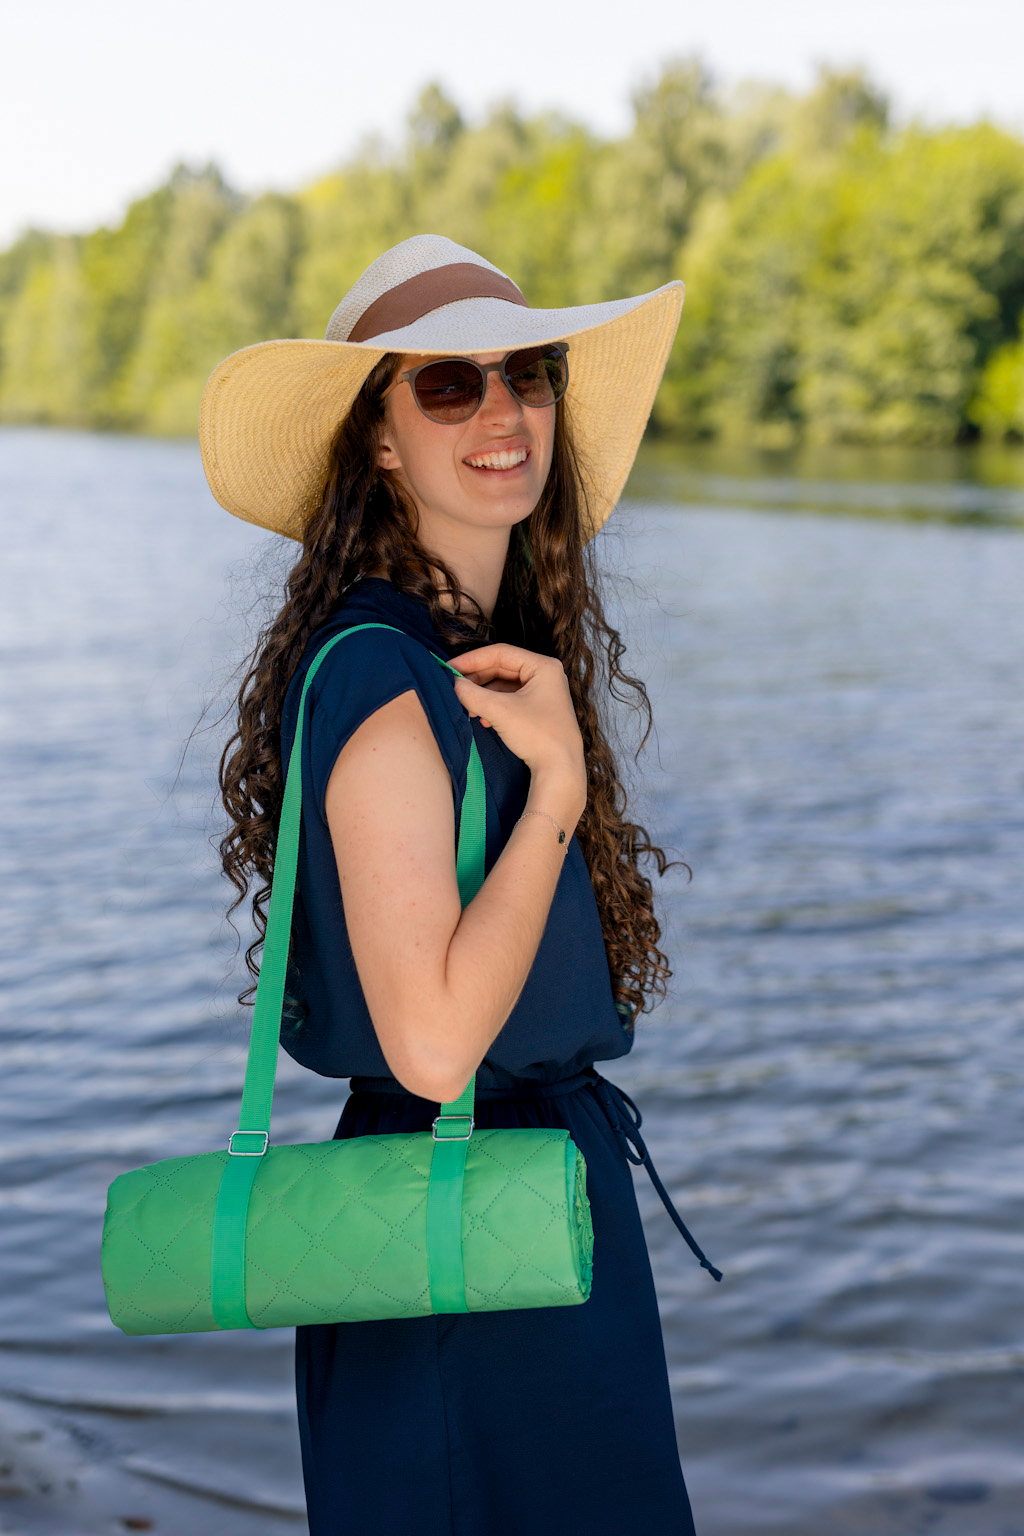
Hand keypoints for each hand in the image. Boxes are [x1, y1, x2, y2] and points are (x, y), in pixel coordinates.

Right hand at [450, 643, 585, 785]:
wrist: (560, 770)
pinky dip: (493, 706)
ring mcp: (544, 693)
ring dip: (483, 695)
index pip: (500, 653)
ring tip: (467, 708)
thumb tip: (452, 684)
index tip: (449, 668)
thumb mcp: (499, 711)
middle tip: (454, 688)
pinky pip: (510, 700)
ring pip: (504, 685)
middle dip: (477, 679)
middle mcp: (546, 675)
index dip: (472, 660)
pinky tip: (482, 719)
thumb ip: (471, 694)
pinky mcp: (539, 710)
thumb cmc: (538, 736)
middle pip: (502, 668)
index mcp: (543, 666)